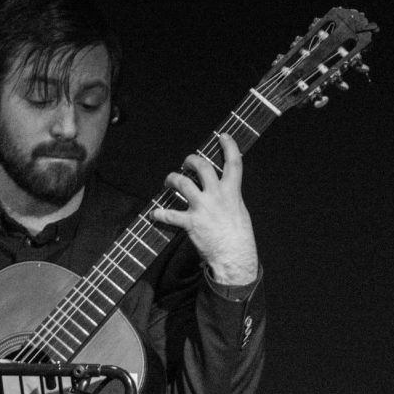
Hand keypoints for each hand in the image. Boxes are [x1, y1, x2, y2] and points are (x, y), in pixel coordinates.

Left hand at [150, 132, 258, 284]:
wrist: (234, 257)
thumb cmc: (238, 237)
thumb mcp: (239, 211)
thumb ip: (229, 197)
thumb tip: (223, 190)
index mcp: (232, 192)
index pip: (233, 163)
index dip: (229, 146)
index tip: (222, 136)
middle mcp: (217, 196)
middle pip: (201, 167)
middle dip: (190, 160)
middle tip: (185, 163)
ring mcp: (202, 207)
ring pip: (182, 183)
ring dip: (172, 179)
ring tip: (169, 181)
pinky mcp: (190, 222)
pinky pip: (169, 214)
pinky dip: (159, 214)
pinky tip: (154, 214)